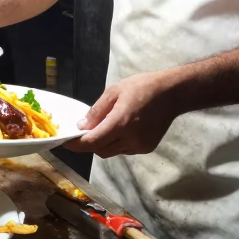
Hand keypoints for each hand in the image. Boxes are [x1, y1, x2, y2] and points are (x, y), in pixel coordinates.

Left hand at [66, 71, 180, 158]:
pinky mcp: (146, 149)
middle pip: (100, 150)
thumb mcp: (114, 91)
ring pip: (112, 152)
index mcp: (120, 123)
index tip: (65, 142)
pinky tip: (124, 128)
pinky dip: (118, 143)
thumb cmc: (143, 87)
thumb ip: (96, 111)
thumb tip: (82, 127)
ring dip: (105, 143)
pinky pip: (124, 150)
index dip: (76, 145)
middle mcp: (130, 139)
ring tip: (109, 125)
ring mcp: (139, 146)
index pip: (92, 142)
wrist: (172, 94)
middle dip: (90, 143)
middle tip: (86, 130)